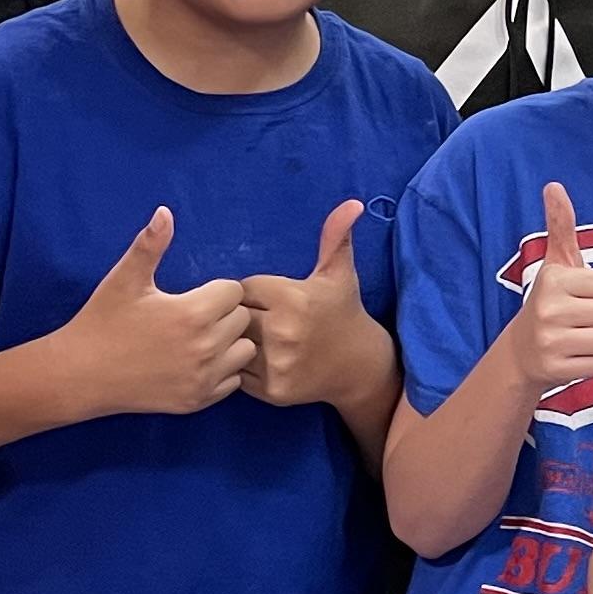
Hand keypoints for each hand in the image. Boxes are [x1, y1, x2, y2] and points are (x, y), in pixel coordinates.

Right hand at [59, 207, 258, 417]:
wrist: (79, 375)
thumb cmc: (102, 322)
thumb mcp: (124, 280)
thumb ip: (150, 245)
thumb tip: (165, 211)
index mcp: (193, 313)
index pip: (235, 291)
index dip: (216, 289)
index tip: (193, 295)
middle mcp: (205, 348)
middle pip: (243, 320)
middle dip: (224, 314)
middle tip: (194, 316)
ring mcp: (203, 378)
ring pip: (244, 351)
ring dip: (229, 343)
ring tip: (200, 339)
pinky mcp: (197, 401)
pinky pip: (232, 382)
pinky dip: (221, 371)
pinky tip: (195, 363)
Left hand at [241, 199, 375, 405]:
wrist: (359, 366)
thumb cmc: (343, 312)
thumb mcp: (339, 272)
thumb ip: (336, 236)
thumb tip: (352, 203)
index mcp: (292, 298)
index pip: (242, 289)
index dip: (252, 293)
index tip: (269, 300)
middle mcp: (283, 331)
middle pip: (233, 317)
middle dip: (243, 316)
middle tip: (262, 320)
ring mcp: (276, 363)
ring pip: (233, 346)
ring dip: (239, 343)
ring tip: (260, 340)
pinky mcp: (272, 390)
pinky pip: (239, 374)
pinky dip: (244, 368)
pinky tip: (263, 360)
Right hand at [510, 183, 592, 395]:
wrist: (522, 350)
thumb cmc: (552, 299)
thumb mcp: (557, 262)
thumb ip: (561, 225)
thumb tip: (554, 185)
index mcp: (554, 279)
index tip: (586, 294)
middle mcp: (549, 310)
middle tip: (584, 317)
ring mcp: (551, 343)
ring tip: (582, 335)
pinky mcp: (557, 371)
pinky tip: (579, 354)